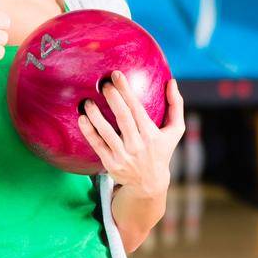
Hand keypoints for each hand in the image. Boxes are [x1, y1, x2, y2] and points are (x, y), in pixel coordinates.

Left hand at [79, 72, 184, 193]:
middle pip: (123, 117)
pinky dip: (89, 132)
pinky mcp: (111, 163)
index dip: (126, 90)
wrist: (149, 182)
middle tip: (103, 84)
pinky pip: (97, 145)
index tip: (116, 75)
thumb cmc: (161, 150)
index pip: (137, 108)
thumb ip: (175, 105)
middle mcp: (137, 145)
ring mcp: (123, 155)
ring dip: (96, 115)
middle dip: (112, 98)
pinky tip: (82, 119)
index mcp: (151, 134)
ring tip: (87, 102)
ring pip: (107, 132)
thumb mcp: (175, 130)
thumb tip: (172, 81)